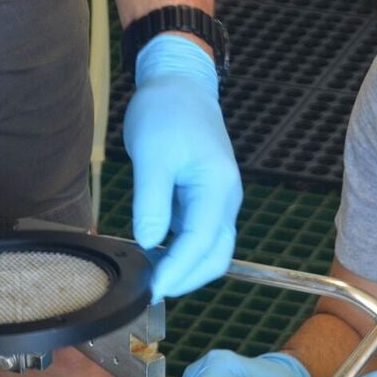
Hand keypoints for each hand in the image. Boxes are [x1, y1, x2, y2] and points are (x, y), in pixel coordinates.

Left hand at [123, 35, 242, 301]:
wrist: (182, 86)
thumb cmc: (167, 112)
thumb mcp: (151, 154)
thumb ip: (152, 202)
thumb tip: (150, 243)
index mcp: (217, 188)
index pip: (200, 242)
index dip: (177, 271)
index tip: (152, 288)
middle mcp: (227, 201)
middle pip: (215, 257)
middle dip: (186, 279)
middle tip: (151, 290)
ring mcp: (220, 203)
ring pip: (211, 251)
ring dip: (185, 268)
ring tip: (151, 276)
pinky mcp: (208, 202)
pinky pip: (201, 237)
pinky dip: (182, 253)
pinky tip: (156, 255)